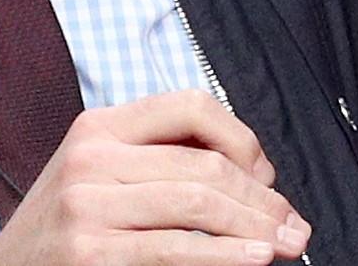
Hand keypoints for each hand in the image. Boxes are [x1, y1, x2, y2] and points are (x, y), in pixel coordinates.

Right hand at [0, 91, 311, 265]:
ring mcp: (88, 204)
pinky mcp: (90, 251)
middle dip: (263, 199)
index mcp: (99, 126)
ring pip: (199, 203)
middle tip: (293, 227)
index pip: (191, 106)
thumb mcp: (97, 172)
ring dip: (256, 228)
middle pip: (205, 163)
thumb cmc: (64, 227)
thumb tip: (253, 173)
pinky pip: (175, 249)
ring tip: (284, 247)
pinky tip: (253, 260)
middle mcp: (91, 157)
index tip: (265, 177)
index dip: (242, 139)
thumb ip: (158, 159)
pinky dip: (225, 255)